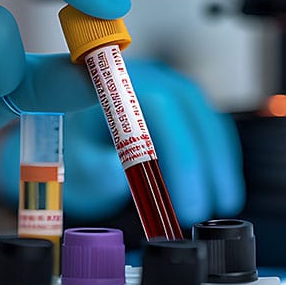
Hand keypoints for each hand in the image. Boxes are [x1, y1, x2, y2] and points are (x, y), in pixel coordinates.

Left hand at [0, 60, 243, 224]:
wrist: (62, 133)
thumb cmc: (66, 147)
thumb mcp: (68, 161)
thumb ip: (88, 168)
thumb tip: (115, 175)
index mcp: (110, 82)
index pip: (152, 107)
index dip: (175, 152)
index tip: (180, 194)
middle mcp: (142, 75)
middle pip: (185, 108)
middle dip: (198, 161)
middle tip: (195, 209)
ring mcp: (165, 85)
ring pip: (202, 115)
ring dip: (216, 159)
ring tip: (219, 203)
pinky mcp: (179, 102)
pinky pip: (207, 123)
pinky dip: (218, 153)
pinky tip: (222, 187)